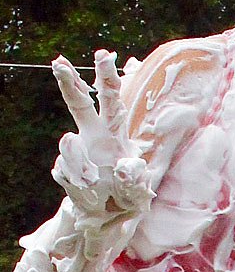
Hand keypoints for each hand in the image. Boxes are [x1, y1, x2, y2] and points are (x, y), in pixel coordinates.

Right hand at [50, 50, 149, 218]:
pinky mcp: (63, 168)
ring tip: (95, 183)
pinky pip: (64, 169)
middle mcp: (93, 138)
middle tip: (58, 61)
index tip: (105, 54)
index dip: (107, 78)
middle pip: (79, 105)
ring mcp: (75, 152)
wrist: (101, 217)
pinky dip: (77, 182)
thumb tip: (126, 164)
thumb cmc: (124, 198)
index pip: (111, 101)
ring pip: (68, 143)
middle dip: (70, 82)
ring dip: (80, 163)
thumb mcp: (137, 192)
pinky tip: (87, 190)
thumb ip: (133, 179)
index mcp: (116, 134)